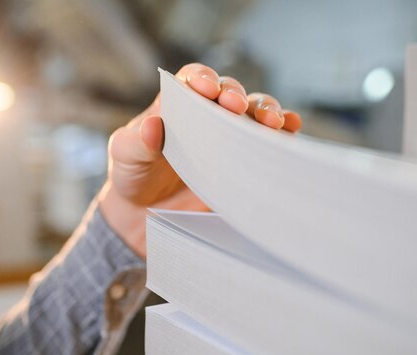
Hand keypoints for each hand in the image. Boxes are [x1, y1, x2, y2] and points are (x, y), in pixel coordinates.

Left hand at [98, 63, 301, 257]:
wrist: (145, 213)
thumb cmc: (133, 174)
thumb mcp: (125, 155)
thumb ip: (136, 140)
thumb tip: (152, 125)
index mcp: (177, 103)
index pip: (193, 80)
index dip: (203, 79)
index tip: (208, 89)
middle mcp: (207, 113)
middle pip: (231, 92)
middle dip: (238, 96)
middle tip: (237, 107)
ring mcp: (228, 136)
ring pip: (254, 113)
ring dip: (266, 111)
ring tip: (271, 122)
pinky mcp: (243, 160)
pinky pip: (265, 141)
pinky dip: (282, 132)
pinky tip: (291, 129)